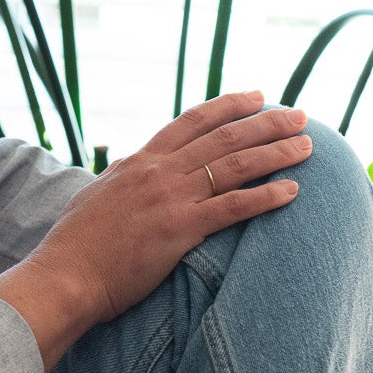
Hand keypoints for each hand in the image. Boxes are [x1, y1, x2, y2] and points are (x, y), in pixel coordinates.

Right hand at [0, 91, 312, 368]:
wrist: (64, 275)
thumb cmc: (76, 244)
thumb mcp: (98, 194)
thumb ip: (121, 177)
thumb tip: (131, 165)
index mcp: (140, 160)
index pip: (192, 121)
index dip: (229, 106)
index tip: (259, 96)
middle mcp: (159, 171)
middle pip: (224, 137)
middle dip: (267, 124)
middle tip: (301, 116)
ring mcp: (171, 198)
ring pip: (236, 165)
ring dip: (276, 153)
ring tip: (308, 148)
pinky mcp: (181, 229)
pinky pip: (233, 207)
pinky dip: (266, 196)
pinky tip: (292, 192)